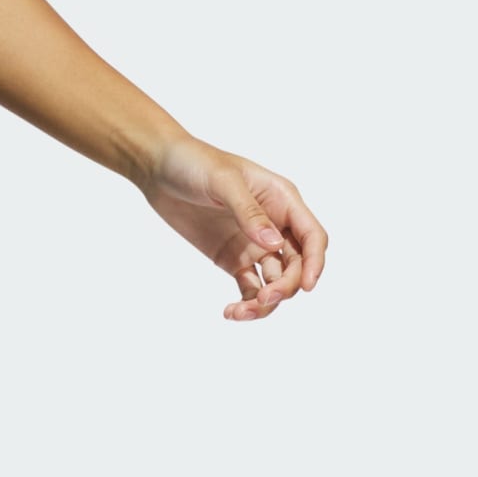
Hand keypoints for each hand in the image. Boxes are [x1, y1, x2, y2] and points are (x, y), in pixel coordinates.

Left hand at [142, 138, 327, 321]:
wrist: (162, 169)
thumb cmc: (197, 164)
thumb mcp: (225, 182)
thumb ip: (250, 213)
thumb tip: (273, 245)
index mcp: (283, 200)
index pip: (311, 236)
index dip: (314, 262)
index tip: (307, 286)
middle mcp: (275, 224)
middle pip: (296, 265)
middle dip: (286, 286)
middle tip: (262, 299)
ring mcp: (254, 244)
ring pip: (274, 281)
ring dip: (265, 302)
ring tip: (239, 312)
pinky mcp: (233, 259)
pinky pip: (249, 288)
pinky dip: (245, 303)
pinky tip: (230, 311)